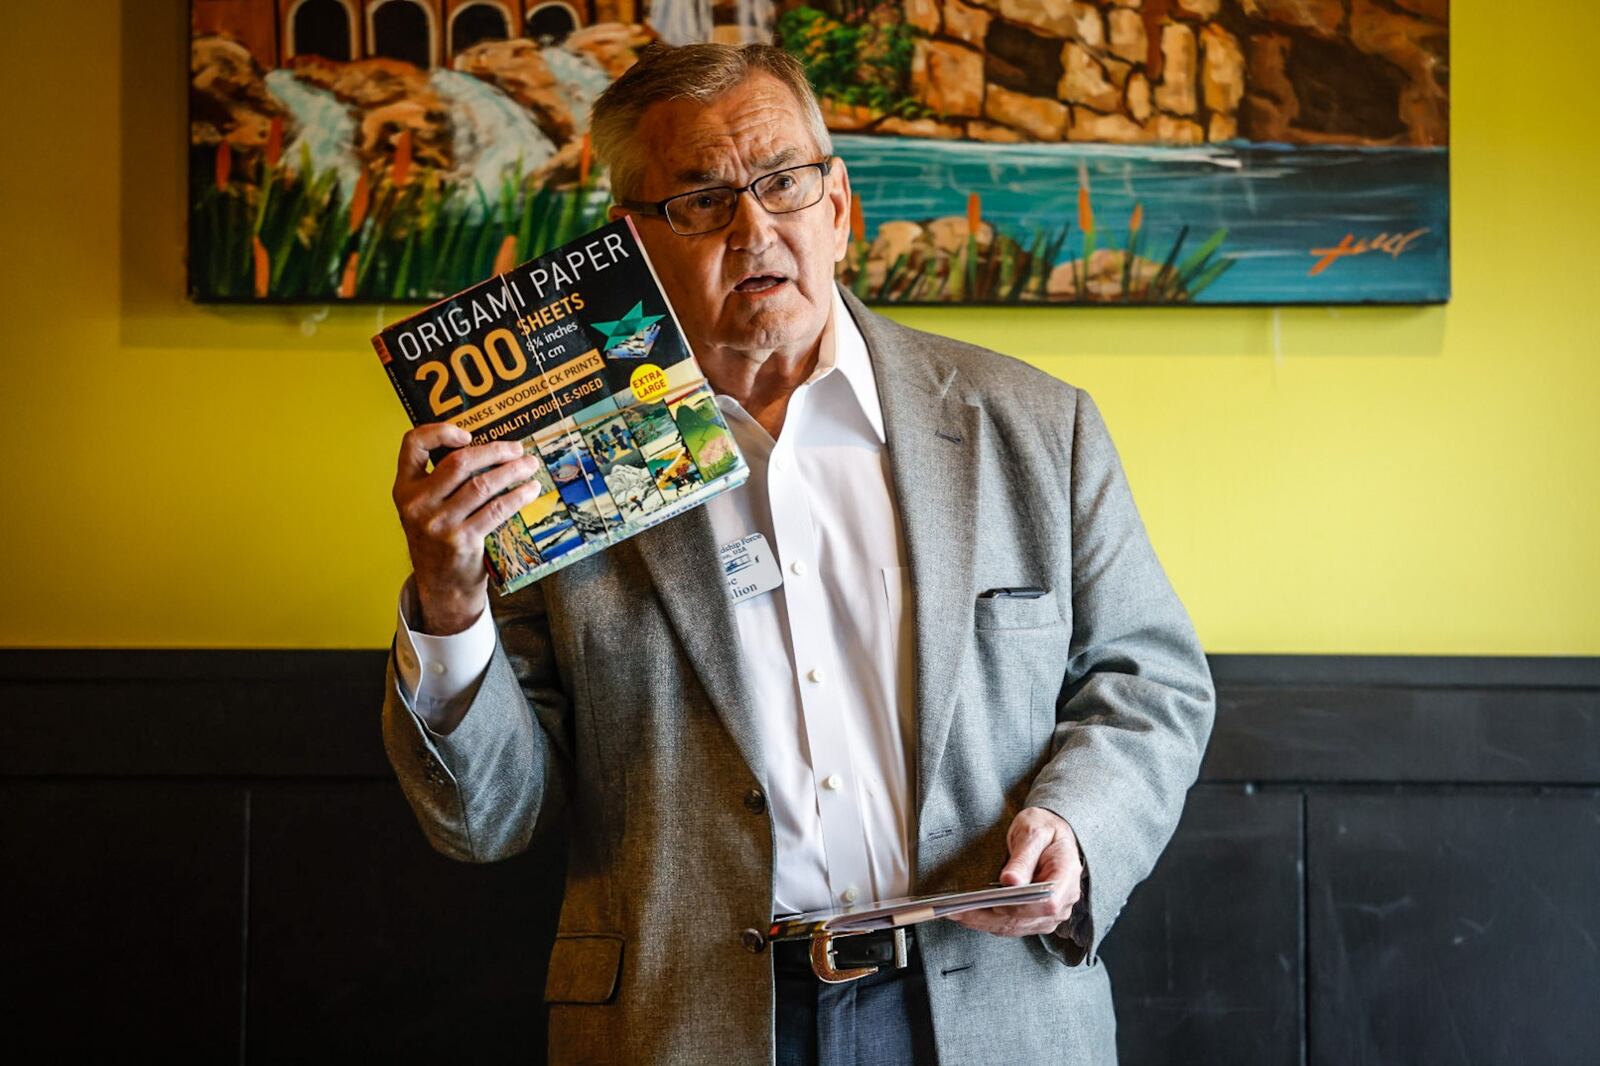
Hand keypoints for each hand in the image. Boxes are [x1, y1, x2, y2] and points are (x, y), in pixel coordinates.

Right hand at [392, 423, 544, 633]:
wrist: (441, 586)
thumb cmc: (438, 539)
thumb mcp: (423, 508)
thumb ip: (438, 480)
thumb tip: (484, 448)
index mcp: (404, 488)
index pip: (412, 445)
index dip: (440, 432)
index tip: (468, 434)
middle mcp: (417, 504)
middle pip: (459, 462)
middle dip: (494, 451)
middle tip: (517, 449)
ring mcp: (438, 523)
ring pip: (482, 485)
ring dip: (512, 471)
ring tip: (530, 466)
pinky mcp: (462, 540)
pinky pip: (496, 510)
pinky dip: (517, 496)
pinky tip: (530, 490)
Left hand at [946, 806, 1083, 937]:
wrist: (1050, 833)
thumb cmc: (1044, 828)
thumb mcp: (1033, 833)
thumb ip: (1023, 858)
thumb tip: (1011, 881)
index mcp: (1067, 875)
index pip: (1048, 903)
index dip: (1022, 906)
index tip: (996, 902)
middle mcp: (1063, 900)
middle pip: (1026, 919)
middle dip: (990, 916)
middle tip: (958, 910)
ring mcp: (1050, 913)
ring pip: (1015, 926)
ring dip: (984, 922)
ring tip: (955, 913)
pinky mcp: (1035, 918)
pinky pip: (1012, 926)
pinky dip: (988, 922)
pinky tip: (968, 915)